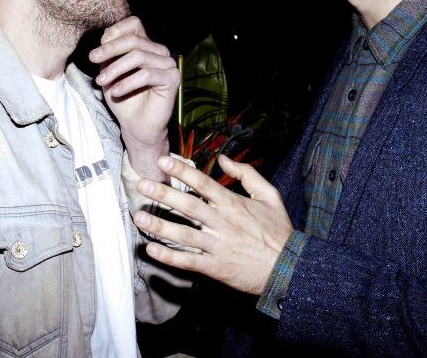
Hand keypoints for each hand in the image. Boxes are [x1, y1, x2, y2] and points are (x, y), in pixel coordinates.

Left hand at [89, 16, 178, 181]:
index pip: (134, 25)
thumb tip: (106, 36)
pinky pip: (147, 74)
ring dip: (116, 68)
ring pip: (139, 56)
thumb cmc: (123, 99)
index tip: (96, 53)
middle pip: (134, 40)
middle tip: (93, 60)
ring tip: (102, 81)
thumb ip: (110, 53)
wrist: (135, 126)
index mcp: (146, 46)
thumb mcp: (110, 72)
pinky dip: (128, 82)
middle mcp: (160, 52)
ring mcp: (168, 64)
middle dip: (110, 50)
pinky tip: (116, 92)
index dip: (115, 32)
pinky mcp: (172, 78)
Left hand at [133, 154, 292, 294]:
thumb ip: (247, 175)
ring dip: (159, 226)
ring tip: (139, 217)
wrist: (288, 268)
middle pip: (188, 206)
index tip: (163, 161)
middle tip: (142, 184)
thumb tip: (224, 159)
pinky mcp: (215, 267)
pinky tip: (151, 250)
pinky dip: (169, 257)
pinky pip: (188, 261)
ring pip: (183, 235)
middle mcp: (222, 223)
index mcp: (233, 205)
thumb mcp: (270, 196)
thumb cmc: (278, 231)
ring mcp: (218, 246)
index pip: (203, 184)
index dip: (182, 171)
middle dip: (163, 194)